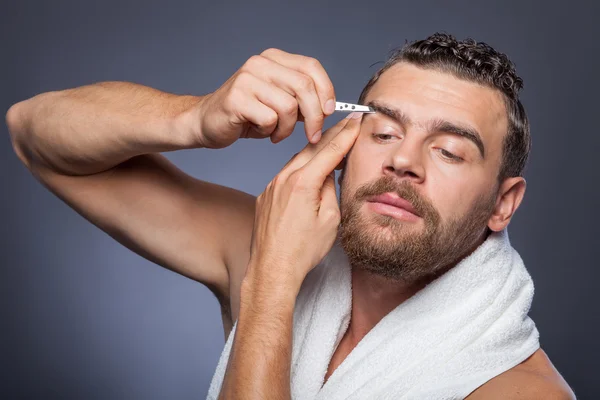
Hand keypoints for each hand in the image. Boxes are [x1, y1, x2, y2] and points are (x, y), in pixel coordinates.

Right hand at [194, 48, 335, 148]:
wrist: (206, 122)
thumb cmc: (246, 115)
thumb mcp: (278, 102)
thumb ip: (301, 99)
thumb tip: (329, 106)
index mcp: (273, 59)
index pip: (311, 67)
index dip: (326, 90)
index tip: (329, 111)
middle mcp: (260, 63)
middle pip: (304, 86)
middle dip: (314, 116)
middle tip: (313, 135)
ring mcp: (247, 79)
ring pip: (289, 106)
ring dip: (288, 128)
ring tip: (277, 132)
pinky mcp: (237, 98)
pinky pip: (270, 119)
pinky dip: (270, 132)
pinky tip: (261, 131)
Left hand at [244, 112, 362, 291]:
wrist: (272, 268)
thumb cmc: (302, 250)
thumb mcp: (330, 219)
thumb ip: (330, 190)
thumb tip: (328, 175)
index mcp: (303, 183)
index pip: (330, 150)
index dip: (346, 133)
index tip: (356, 121)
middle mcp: (284, 179)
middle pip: (312, 148)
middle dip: (331, 135)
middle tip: (347, 123)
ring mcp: (271, 186)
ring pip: (297, 160)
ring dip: (315, 151)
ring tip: (331, 145)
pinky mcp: (265, 195)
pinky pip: (285, 175)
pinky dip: (299, 169)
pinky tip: (309, 172)